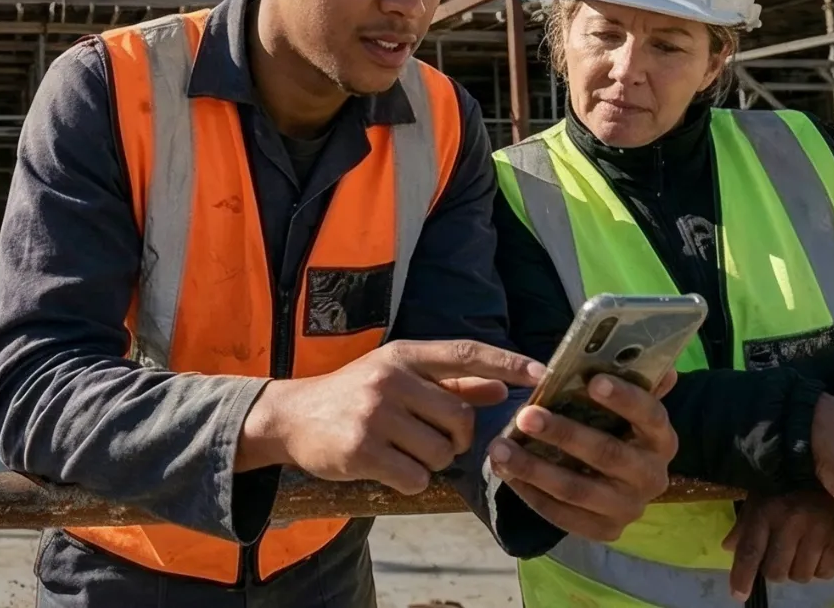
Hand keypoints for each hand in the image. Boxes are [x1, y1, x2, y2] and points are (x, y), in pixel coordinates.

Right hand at [237, 339, 544, 494]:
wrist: (291, 417)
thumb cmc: (352, 396)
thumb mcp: (397, 377)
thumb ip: (449, 382)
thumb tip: (500, 386)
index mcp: (403, 355)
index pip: (464, 353)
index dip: (507, 362)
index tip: (542, 373)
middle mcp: (390, 379)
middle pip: (459, 417)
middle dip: (458, 438)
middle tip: (436, 441)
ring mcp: (375, 415)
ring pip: (440, 451)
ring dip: (432, 462)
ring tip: (405, 452)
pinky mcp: (362, 450)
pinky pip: (415, 477)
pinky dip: (410, 481)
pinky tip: (389, 469)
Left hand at [485, 373, 677, 541]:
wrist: (618, 487)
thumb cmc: (613, 432)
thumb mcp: (624, 409)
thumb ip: (630, 384)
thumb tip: (642, 354)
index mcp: (662, 439)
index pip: (651, 415)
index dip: (625, 399)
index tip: (593, 380)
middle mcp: (652, 476)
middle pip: (607, 453)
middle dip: (563, 433)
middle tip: (525, 415)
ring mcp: (628, 507)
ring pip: (577, 489)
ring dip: (534, 467)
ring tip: (499, 447)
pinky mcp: (604, 530)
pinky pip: (562, 514)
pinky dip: (530, 493)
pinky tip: (505, 473)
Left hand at [723, 489, 833, 601]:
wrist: (825, 465)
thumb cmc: (784, 483)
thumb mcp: (758, 498)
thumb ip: (744, 525)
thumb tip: (728, 549)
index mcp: (766, 511)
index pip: (750, 552)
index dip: (742, 577)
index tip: (738, 595)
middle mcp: (791, 523)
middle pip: (776, 571)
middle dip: (773, 571)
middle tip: (778, 558)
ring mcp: (818, 531)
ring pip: (801, 575)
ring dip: (796, 571)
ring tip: (799, 553)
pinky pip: (825, 573)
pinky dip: (818, 570)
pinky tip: (816, 554)